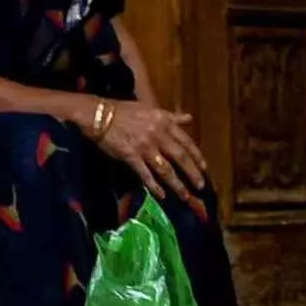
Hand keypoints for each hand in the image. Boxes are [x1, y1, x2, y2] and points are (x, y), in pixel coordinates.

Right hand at [88, 97, 210, 208]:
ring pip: (166, 169)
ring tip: (185, 196)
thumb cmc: (125, 111)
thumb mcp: (151, 109)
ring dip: (177, 184)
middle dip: (192, 173)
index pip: (186, 141)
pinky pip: (145, 174)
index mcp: (164, 122)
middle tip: (201, 186)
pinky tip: (162, 195)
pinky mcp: (131, 156)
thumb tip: (189, 118)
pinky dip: (154, 186)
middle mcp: (158, 134)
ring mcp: (145, 147)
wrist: (100, 114)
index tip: (205, 168)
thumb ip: (171, 117)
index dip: (197, 156)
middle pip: (180, 157)